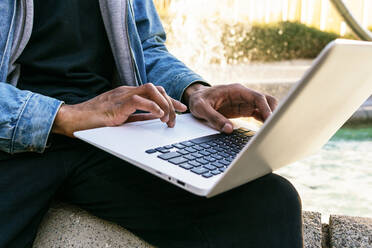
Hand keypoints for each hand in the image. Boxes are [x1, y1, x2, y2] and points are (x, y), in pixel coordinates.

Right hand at [52, 83, 186, 136]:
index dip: (170, 100)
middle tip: (178, 116)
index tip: (181, 109)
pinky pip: (139, 101)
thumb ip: (139, 116)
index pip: (155, 92)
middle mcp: (127, 91)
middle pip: (157, 89)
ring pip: (151, 90)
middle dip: (171, 102)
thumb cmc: (95, 120)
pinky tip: (157, 116)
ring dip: (164, 104)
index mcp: (129, 94)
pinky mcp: (117, 104)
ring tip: (167, 119)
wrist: (74, 120)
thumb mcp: (122, 118)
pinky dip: (152, 108)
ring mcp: (122, 96)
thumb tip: (156, 118)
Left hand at [184, 83, 277, 132]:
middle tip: (274, 127)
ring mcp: (245, 102)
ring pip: (265, 107)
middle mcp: (244, 95)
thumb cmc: (198, 100)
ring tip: (272, 131)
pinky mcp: (244, 110)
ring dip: (270, 117)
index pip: (257, 97)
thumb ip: (214, 118)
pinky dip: (264, 121)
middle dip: (273, 112)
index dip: (266, 108)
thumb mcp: (201, 108)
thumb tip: (228, 129)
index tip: (270, 119)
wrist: (196, 98)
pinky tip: (266, 130)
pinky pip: (259, 114)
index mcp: (236, 91)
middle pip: (266, 100)